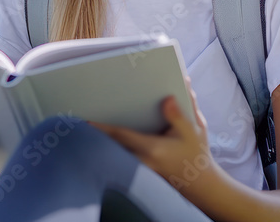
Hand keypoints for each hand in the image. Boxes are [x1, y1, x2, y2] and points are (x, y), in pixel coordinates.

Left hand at [87, 76, 218, 196]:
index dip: (101, 127)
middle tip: (78, 118)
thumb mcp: (194, 131)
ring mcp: (139, 169)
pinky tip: (102, 140)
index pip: (120, 135)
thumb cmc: (196, 153)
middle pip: (111, 145)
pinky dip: (111, 149)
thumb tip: (168, 97)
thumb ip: (179, 114)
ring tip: (85, 126)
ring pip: (114, 153)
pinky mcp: (139, 172)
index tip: (85, 119)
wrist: (201, 182)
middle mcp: (141, 161)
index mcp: (152, 149)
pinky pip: (120, 158)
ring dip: (101, 142)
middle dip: (95, 133)